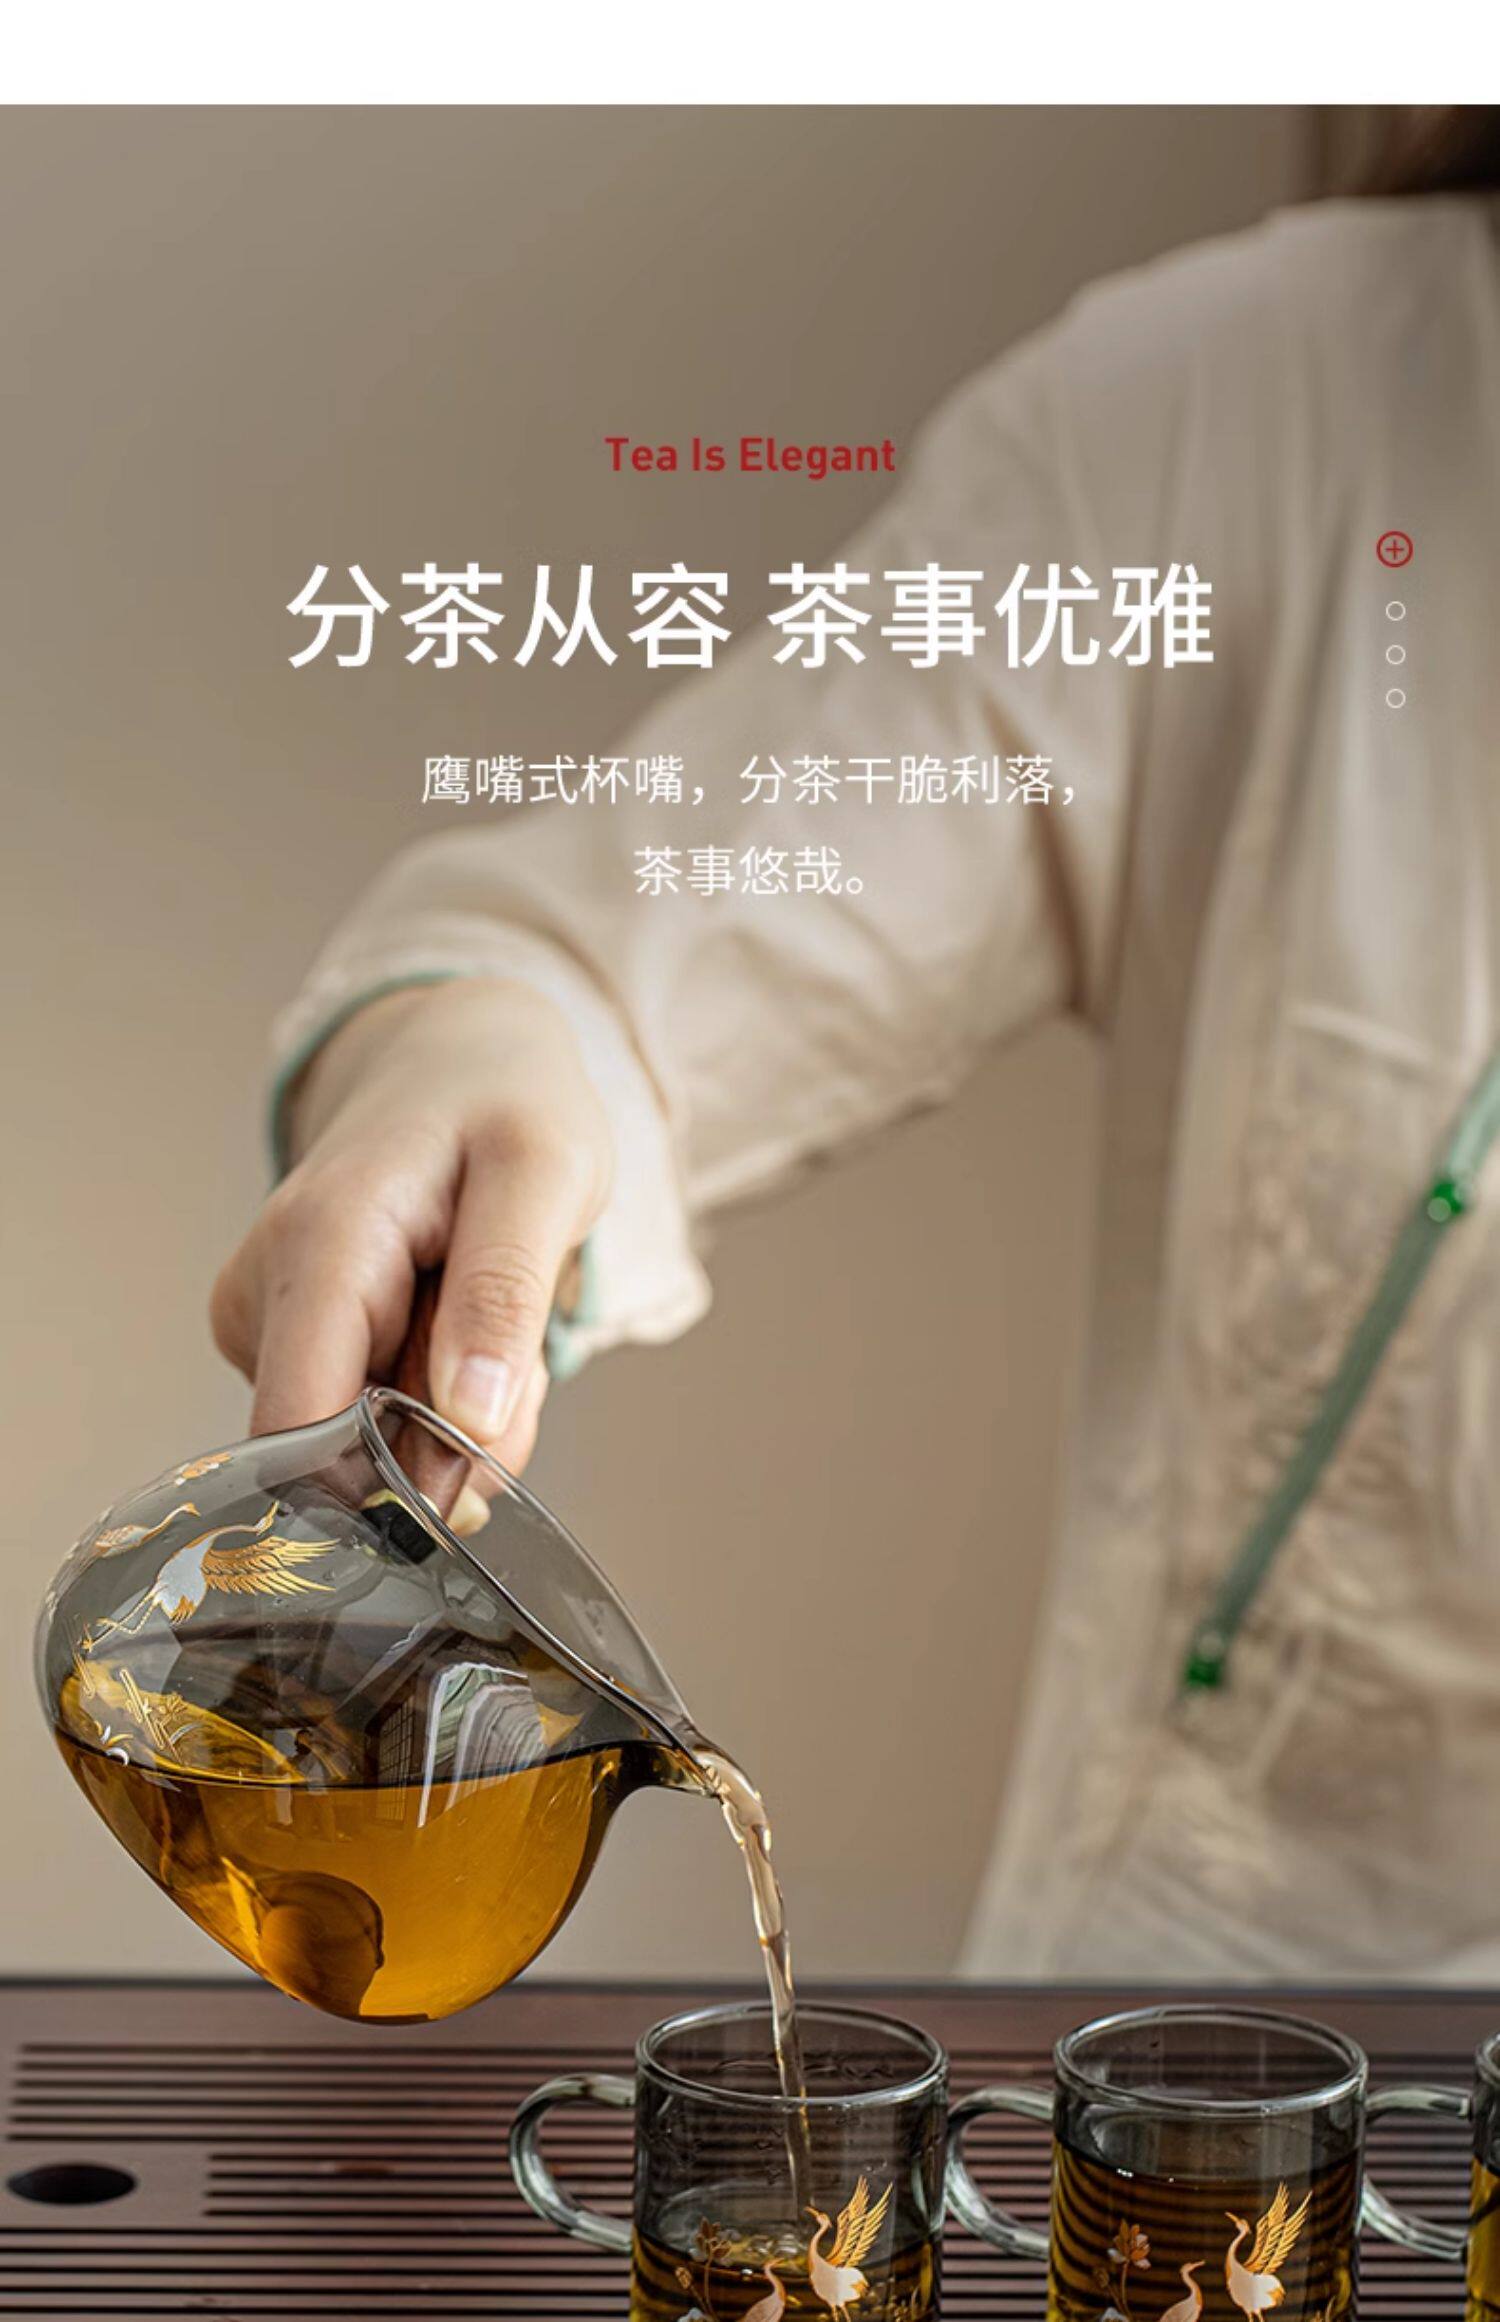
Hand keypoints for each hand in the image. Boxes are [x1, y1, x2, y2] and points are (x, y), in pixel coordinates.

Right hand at [211, 979, 611, 1471]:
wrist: (463, 1061)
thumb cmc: (506, 1105)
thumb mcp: (545, 1176)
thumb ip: (505, 1297)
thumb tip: (469, 1419)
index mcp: (318, 1244)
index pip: (299, 1430)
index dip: (388, 1482)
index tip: (480, 1451)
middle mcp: (263, 1288)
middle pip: (342, 1453)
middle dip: (449, 1440)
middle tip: (516, 1352)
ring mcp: (263, 1320)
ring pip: (362, 1447)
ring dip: (452, 1415)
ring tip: (489, 1314)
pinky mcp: (285, 1342)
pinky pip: (365, 1421)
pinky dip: (434, 1396)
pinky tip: (455, 1323)